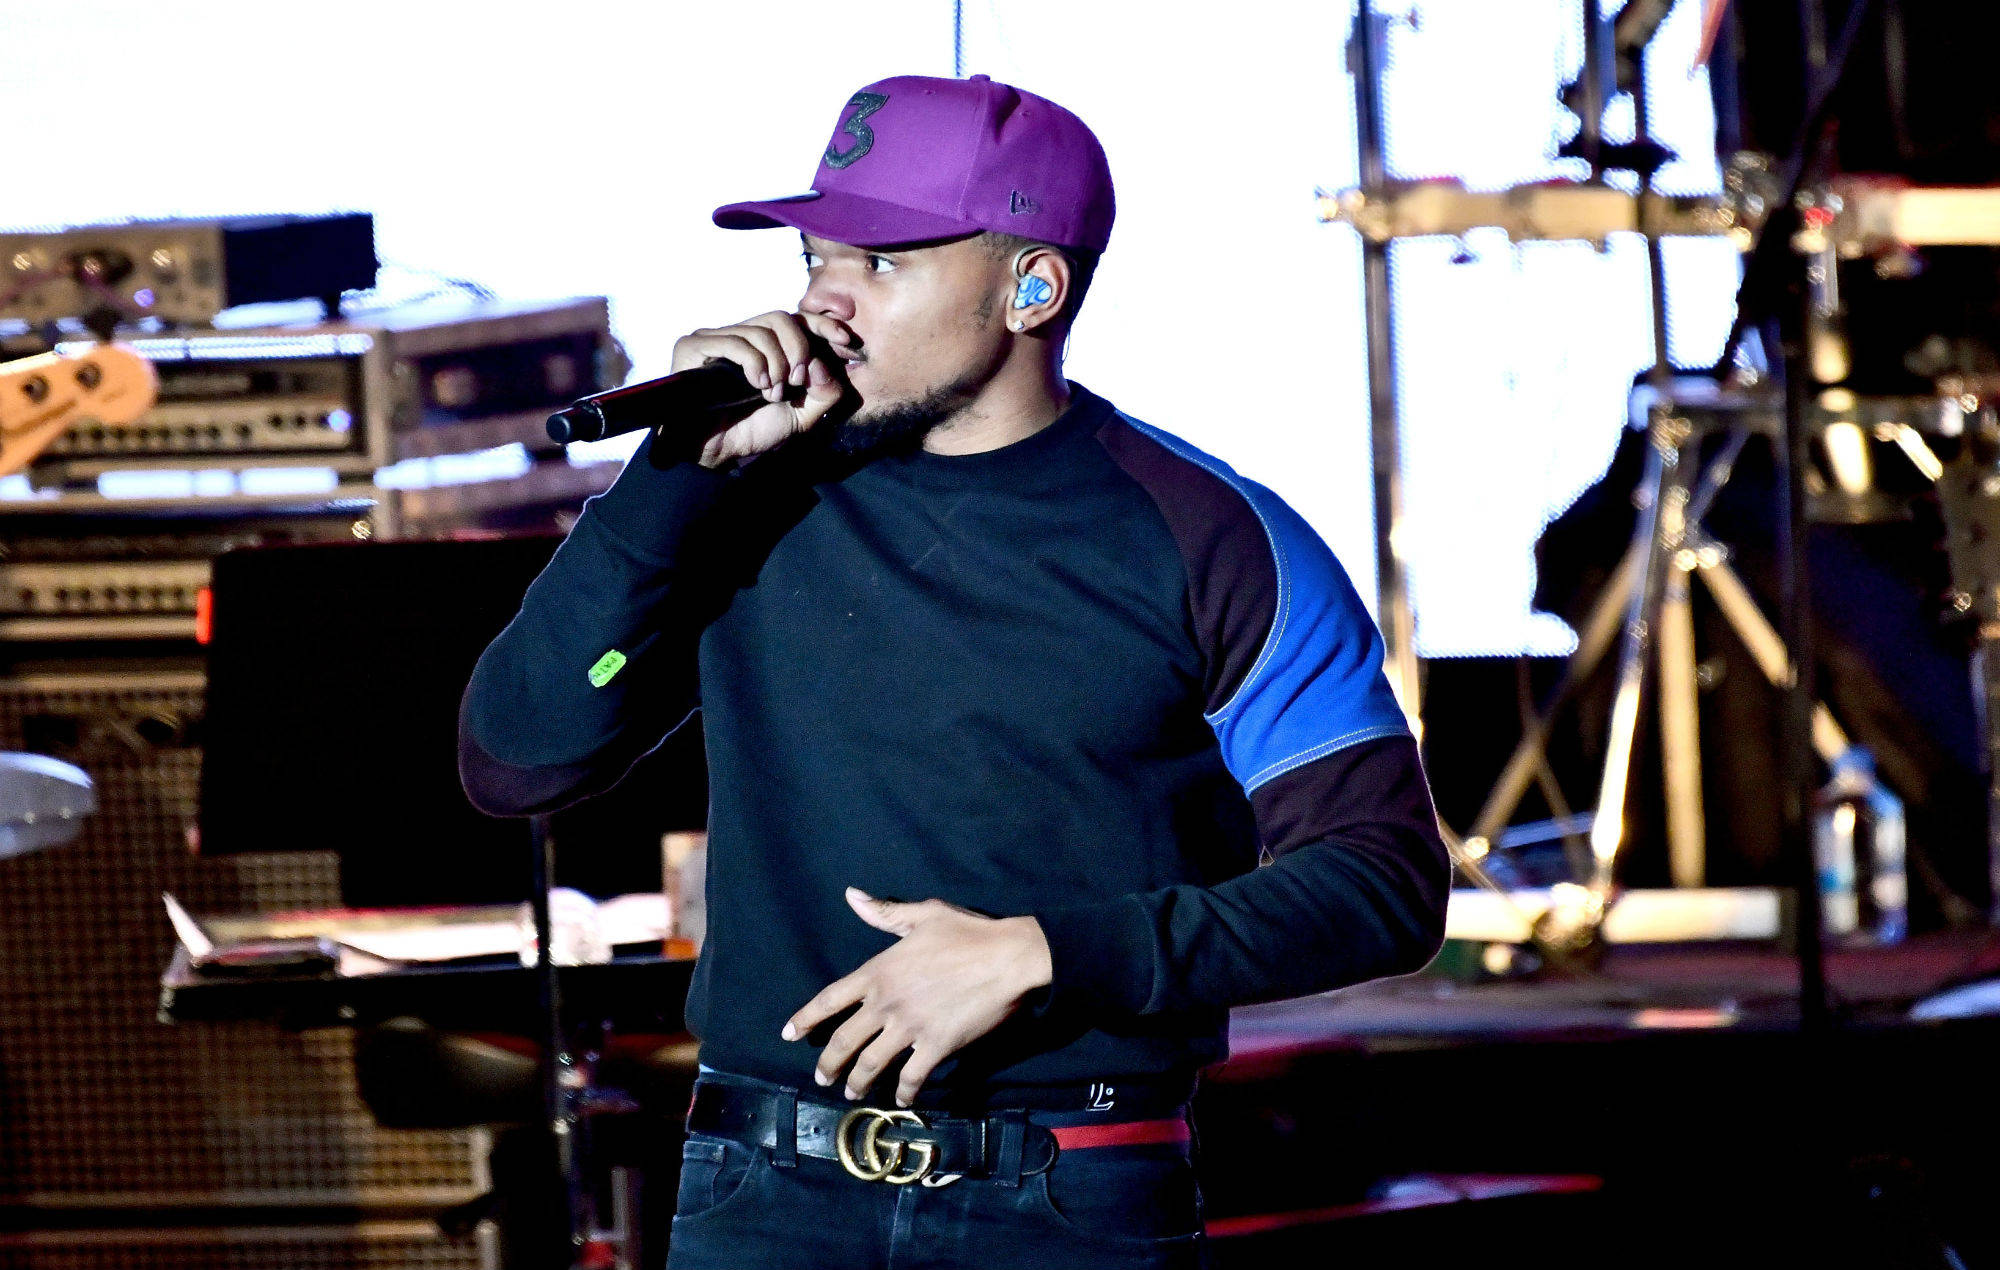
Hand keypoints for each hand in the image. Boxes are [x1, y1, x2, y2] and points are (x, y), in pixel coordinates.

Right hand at [669, 311, 858, 467]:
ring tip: (770, 392)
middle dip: (799, 349)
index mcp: (766, 348)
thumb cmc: (753, 431)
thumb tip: (824, 365)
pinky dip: (755, 363)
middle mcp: (741, 337)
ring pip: (762, 331)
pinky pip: (736, 341)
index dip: (822, 324)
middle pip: (781, 318)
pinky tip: (756, 384)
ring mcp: (716, 338)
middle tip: (797, 380)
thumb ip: (824, 393)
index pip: (796, 320)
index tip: (844, 339)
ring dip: (776, 364)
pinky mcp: (695, 345)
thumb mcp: (802, 415)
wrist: (715, 452)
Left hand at [782, 887, 1053, 1106]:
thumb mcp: (924, 914)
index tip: (789, 1034)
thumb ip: (885, 912)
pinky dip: (904, 1093)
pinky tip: (902, 1100)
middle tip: (822, 1077)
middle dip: (829, 1063)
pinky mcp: (936, 1046)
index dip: (806, 1018)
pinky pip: (912, 1078)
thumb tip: (852, 896)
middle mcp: (887, 1002)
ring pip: (871, 1064)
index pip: (830, 999)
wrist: (1009, 957)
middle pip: (844, 1040)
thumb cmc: (968, 932)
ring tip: (852, 1092)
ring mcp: (910, 1027)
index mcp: (879, 971)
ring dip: (858, 1082)